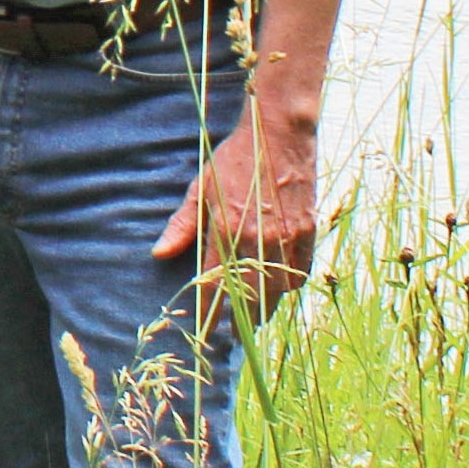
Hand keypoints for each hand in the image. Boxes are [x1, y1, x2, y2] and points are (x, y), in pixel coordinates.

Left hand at [156, 100, 320, 322]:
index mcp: (227, 231)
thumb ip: (182, 226)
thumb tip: (159, 254)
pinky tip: (280, 288)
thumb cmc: (234, 160)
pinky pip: (300, 272)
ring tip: (255, 316)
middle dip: (241, 319)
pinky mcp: (308, 232)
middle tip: (234, 333)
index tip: (205, 328)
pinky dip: (290, 284)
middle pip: (250, 297)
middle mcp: (258, 240)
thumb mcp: (200, 189)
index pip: (215, 284)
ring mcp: (287, 238)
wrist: (278, 134)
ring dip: (266, 305)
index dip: (210, 310)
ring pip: (278, 290)